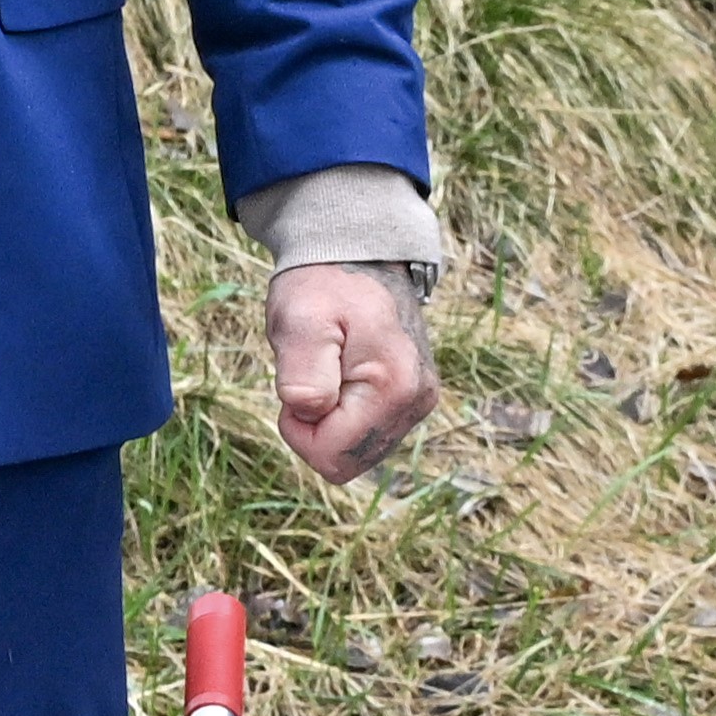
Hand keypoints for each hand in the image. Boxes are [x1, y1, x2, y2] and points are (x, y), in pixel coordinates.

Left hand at [269, 262, 436, 485]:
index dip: (298, 428)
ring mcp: (418, 401)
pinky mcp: (413, 398)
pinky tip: (342, 373)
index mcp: (394, 389)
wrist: (357, 253)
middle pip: (345, 463)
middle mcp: (417, 402)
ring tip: (328, 368)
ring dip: (329, 419)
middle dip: (315, 427)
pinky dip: (343, 413)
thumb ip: (302, 370)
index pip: (330, 458)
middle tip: (312, 372)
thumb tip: (310, 412)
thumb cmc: (323, 285)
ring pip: (355, 452)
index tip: (297, 382)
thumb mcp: (299, 317)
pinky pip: (365, 435)